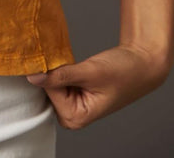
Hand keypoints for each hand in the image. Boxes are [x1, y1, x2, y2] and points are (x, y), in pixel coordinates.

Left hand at [26, 43, 171, 128]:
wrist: (140, 65)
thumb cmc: (122, 72)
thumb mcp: (90, 72)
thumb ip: (61, 76)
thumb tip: (33, 77)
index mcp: (76, 118)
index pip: (49, 90)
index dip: (50, 71)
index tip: (53, 55)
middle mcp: (72, 116)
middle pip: (47, 89)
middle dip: (51, 71)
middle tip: (62, 56)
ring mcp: (72, 105)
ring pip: (50, 82)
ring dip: (55, 68)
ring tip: (69, 59)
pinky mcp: (73, 93)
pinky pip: (57, 79)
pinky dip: (59, 68)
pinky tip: (68, 61)